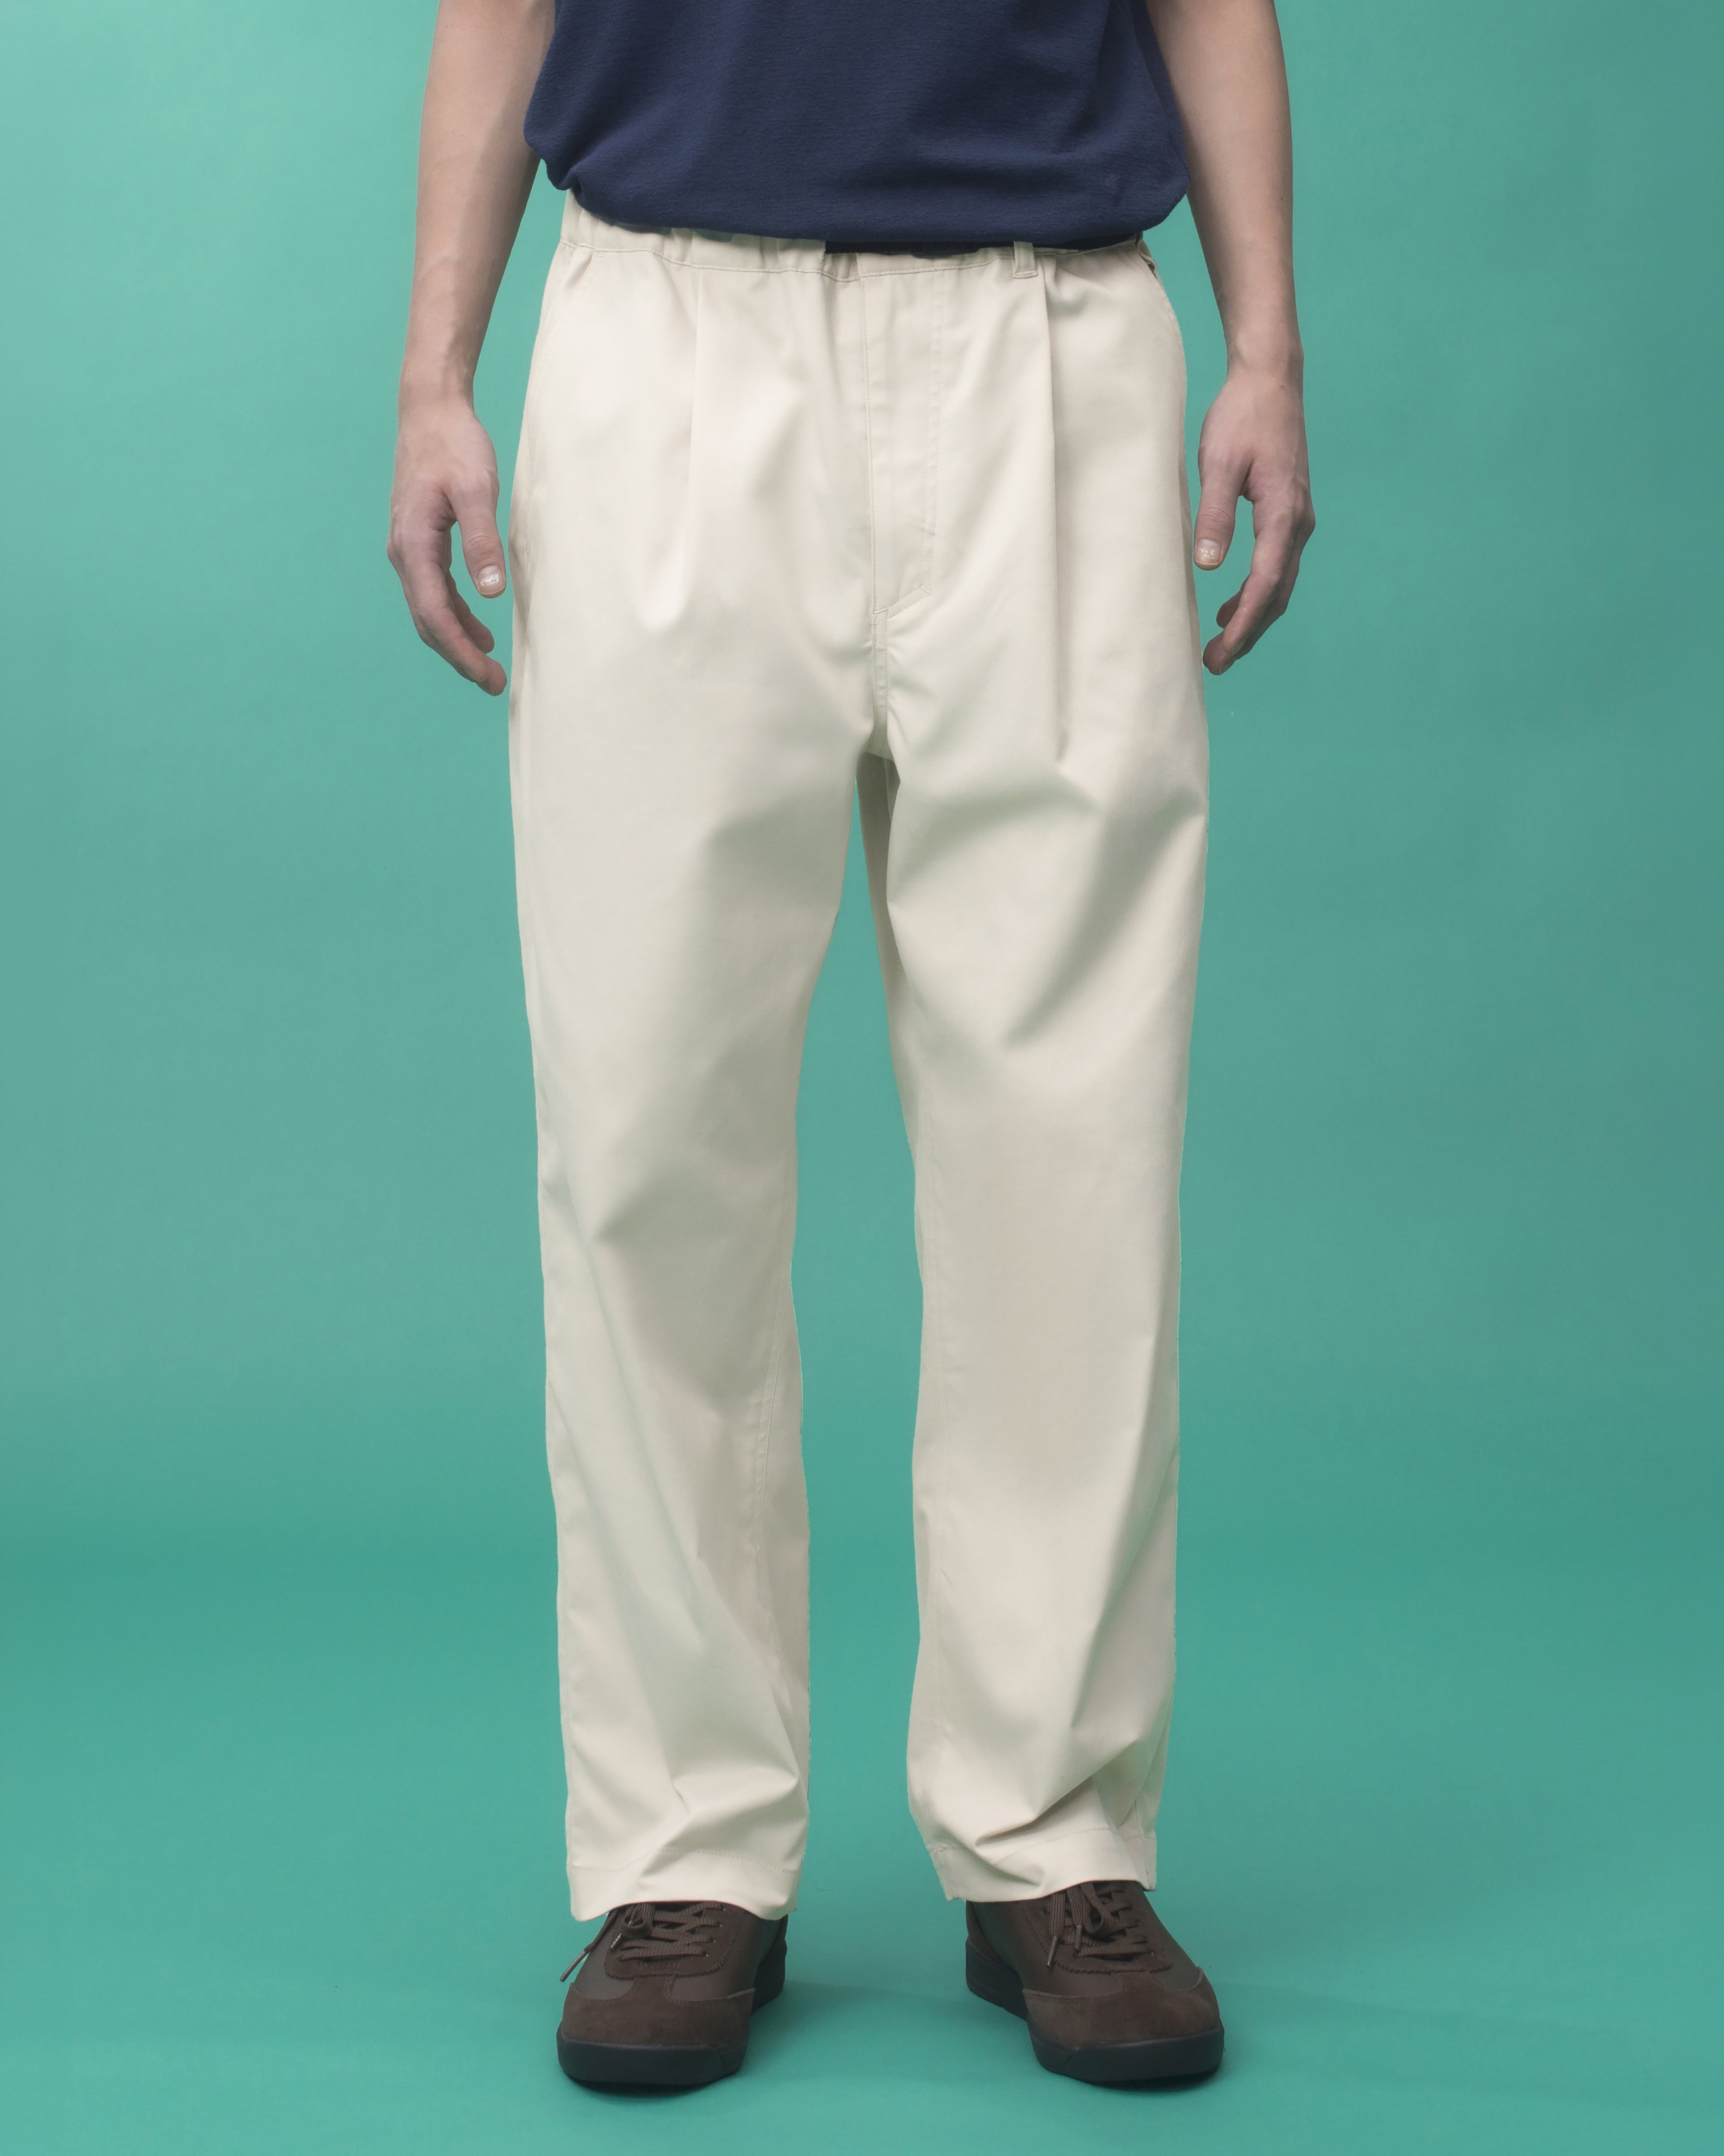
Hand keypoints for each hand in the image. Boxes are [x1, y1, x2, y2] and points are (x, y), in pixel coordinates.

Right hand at [387, 393, 508, 695]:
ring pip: (429, 609)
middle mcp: (403, 552)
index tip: (488, 677)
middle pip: (428, 621)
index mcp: (413, 545)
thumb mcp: (475, 490)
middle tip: (493, 684)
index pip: (435, 615)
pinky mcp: (419, 542)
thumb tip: (491, 591)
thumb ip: (482, 539)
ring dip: (457, 639)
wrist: (430, 410)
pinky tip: (479, 627)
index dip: (461, 651)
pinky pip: (433, 591)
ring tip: (489, 665)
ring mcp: (407, 548)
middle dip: (459, 656)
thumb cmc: (454, 445)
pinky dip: (455, 614)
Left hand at [1191, 367, 1314, 673]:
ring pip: (1280, 584)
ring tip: (1220, 647)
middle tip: (1215, 664)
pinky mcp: (1290, 513)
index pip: (1266, 584)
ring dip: (1253, 617)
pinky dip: (1257, 592)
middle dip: (1248, 633)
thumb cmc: (1242, 417)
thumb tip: (1208, 566)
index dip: (1244, 624)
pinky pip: (1277, 565)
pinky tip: (1230, 606)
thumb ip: (1214, 515)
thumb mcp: (1217, 464)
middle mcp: (1299, 522)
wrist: (1270, 380)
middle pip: (1277, 595)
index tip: (1222, 652)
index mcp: (1283, 514)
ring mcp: (1298, 519)